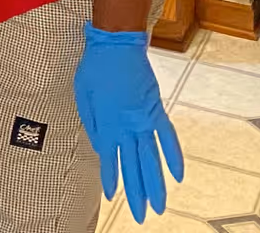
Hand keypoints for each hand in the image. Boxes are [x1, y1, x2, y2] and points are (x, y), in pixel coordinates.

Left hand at [74, 23, 183, 223]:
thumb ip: (92, 124)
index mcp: (106, 123)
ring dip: (156, 184)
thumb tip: (100, 147)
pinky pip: (167, 137)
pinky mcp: (157, 109)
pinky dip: (174, 157)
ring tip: (159, 207)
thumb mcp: (82, 95)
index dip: (112, 179)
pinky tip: (177, 176)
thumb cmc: (94, 68)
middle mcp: (127, 126)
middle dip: (136, 193)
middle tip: (140, 216)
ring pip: (152, 158)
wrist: (116, 43)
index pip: (110, 159)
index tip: (113, 198)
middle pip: (134, 166)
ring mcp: (145, 119)